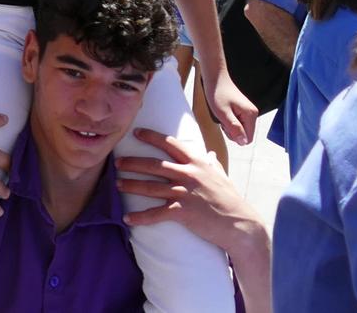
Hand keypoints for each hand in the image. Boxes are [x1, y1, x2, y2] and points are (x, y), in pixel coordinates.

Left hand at [117, 130, 268, 260]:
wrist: (239, 223)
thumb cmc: (230, 199)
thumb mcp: (222, 175)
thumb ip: (212, 162)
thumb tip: (209, 153)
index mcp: (197, 162)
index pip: (170, 143)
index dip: (151, 136)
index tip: (136, 132)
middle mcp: (189, 174)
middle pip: (154, 164)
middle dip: (133, 162)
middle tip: (117, 162)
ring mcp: (184, 192)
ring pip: (150, 187)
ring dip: (131, 186)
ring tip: (117, 185)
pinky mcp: (182, 212)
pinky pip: (156, 213)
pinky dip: (140, 217)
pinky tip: (127, 219)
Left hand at [201, 64, 257, 144]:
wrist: (216, 78)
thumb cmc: (218, 93)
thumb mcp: (223, 113)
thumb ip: (234, 128)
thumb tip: (243, 142)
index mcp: (251, 114)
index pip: (248, 139)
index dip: (235, 137)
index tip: (226, 126)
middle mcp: (253, 113)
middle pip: (245, 135)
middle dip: (232, 131)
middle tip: (223, 119)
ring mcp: (249, 112)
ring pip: (241, 130)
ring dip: (230, 126)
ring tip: (223, 114)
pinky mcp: (244, 111)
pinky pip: (239, 123)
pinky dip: (230, 121)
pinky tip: (225, 113)